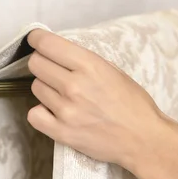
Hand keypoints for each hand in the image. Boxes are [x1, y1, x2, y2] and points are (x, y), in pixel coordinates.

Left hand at [26, 29, 168, 168]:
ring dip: (46, 89)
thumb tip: (59, 53)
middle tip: (55, 72)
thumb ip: (85, 61)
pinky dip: (41, 112)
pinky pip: (33, 115)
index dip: (37, 39)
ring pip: (36, 88)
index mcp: (90, 65)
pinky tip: (54, 112)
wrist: (143, 139)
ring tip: (64, 97)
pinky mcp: (62, 133)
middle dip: (43, 64)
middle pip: (36, 64)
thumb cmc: (134, 105)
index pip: (46, 44)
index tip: (36, 41)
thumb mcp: (114, 72)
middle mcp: (74, 86)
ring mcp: (66, 110)